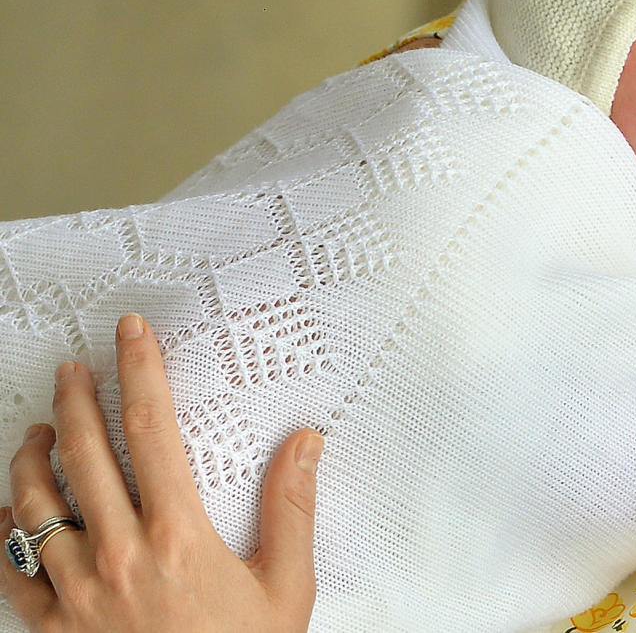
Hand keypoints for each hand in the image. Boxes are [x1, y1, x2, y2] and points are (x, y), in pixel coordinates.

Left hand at [0, 314, 322, 631]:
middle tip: (73, 371)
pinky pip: (9, 570)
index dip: (139, 369)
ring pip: (34, 503)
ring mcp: (77, 593)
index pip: (150, 428)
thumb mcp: (285, 587)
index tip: (130, 334)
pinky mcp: (53, 630)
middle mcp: (117, 554)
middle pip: (83, 452)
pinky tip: (9, 511)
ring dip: (32, 455)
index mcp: (177, 535)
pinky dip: (3, 532)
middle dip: (73, 399)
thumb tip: (304, 444)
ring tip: (37, 430)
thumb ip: (291, 508)